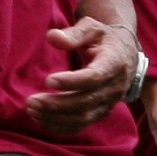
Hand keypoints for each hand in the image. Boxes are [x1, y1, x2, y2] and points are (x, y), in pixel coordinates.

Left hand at [26, 16, 137, 135]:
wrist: (124, 56)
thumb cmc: (104, 39)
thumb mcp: (92, 29)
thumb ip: (73, 33)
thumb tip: (52, 37)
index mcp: (114, 63)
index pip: (93, 78)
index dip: (71, 82)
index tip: (48, 81)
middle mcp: (114, 88)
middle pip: (84, 102)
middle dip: (56, 105)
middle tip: (31, 101)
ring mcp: (108, 104)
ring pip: (82, 118)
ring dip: (55, 118)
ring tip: (32, 110)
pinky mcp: (100, 113)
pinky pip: (80, 126)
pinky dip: (60, 127)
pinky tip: (41, 119)